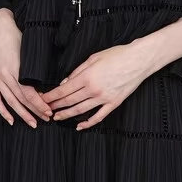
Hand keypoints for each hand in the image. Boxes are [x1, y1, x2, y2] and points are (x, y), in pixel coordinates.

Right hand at [0, 8, 51, 126]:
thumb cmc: (14, 35)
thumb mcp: (28, 51)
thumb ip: (34, 69)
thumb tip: (46, 85)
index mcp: (15, 69)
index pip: (29, 93)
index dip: (39, 104)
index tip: (48, 111)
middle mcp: (4, 75)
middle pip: (21, 100)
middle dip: (35, 111)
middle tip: (45, 119)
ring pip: (10, 102)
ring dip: (22, 114)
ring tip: (32, 123)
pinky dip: (3, 111)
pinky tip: (11, 120)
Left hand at [41, 43, 155, 129]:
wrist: (138, 60)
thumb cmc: (117, 55)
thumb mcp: (94, 58)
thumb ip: (78, 71)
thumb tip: (65, 82)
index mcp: (87, 76)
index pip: (64, 90)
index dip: (52, 96)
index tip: (43, 99)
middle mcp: (94, 89)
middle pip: (69, 101)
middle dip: (56, 106)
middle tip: (45, 110)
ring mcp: (104, 99)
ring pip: (81, 110)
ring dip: (67, 115)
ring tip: (57, 118)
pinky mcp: (113, 104)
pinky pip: (98, 117)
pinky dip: (88, 123)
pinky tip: (79, 126)